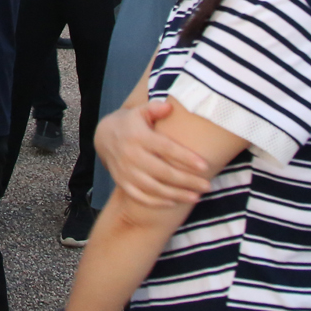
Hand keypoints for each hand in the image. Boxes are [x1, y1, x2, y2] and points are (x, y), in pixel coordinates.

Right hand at [94, 100, 210, 207]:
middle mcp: (131, 155)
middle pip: (163, 172)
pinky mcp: (122, 183)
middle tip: (207, 186)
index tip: (204, 165)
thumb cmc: (131, 123)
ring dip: (176, 194)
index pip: (166, 149)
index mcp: (138, 136)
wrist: (104, 137)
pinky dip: (157, 202)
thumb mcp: (139, 111)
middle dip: (187, 181)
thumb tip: (170, 107)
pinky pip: (141, 197)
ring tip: (196, 197)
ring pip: (154, 188)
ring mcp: (126, 171)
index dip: (185, 158)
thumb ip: (155, 108)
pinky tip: (174, 203)